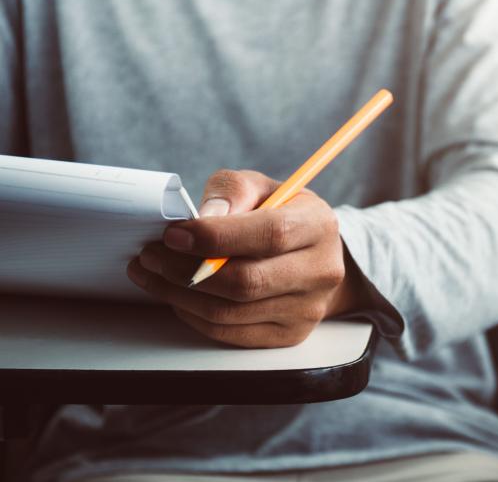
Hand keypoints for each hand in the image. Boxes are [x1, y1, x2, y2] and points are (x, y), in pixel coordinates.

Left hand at [126, 169, 357, 347]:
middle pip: (247, 281)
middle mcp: (321, 271)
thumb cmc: (279, 216)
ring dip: (180, 295)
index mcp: (319, 225)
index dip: (216, 237)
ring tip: (153, 273)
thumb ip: (233, 192)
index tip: (173, 234)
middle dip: (186, 270)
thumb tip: (205, 218)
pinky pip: (230, 333)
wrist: (313, 258)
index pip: (270, 234)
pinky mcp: (289, 335)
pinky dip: (194, 315)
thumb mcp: (260, 188)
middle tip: (151, 256)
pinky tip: (178, 295)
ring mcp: (307, 309)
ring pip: (231, 312)